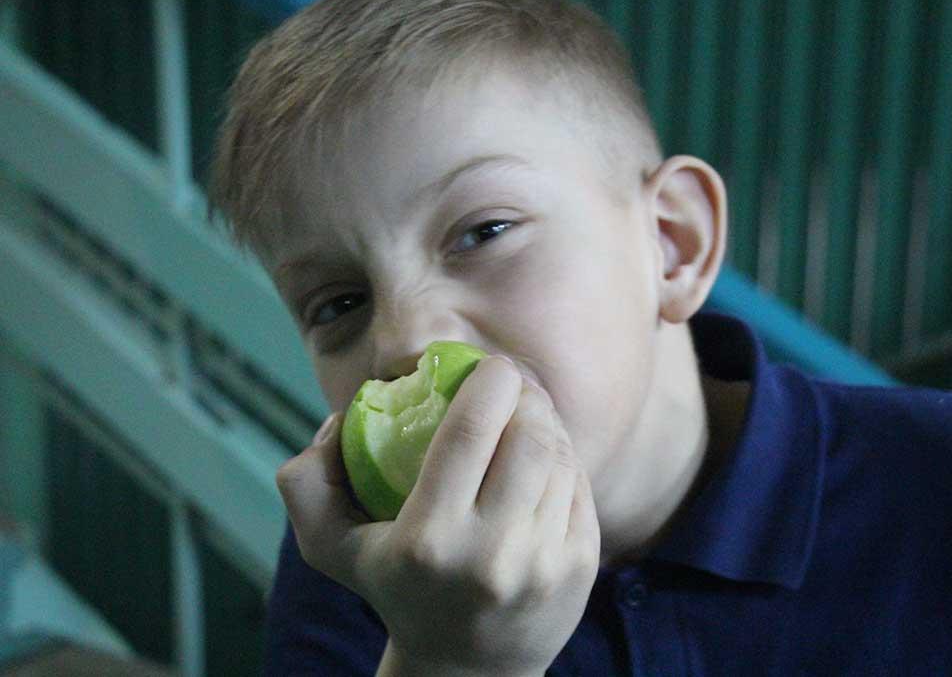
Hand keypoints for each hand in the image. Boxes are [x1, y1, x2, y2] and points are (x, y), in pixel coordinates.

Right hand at [275, 356, 600, 675]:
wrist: (467, 670)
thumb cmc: (395, 591)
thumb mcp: (331, 548)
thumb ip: (308, 482)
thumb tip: (343, 416)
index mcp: (429, 539)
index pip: (470, 431)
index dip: (489, 381)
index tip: (489, 366)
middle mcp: (492, 552)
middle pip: (527, 436)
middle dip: (524, 396)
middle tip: (511, 387)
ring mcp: (544, 561)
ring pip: (558, 456)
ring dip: (545, 423)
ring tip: (525, 417)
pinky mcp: (581, 566)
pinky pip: (579, 485)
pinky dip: (563, 458)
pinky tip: (542, 458)